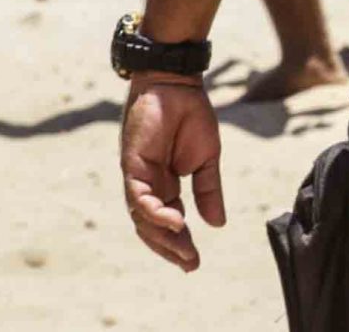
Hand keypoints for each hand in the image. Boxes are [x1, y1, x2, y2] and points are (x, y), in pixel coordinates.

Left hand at [120, 75, 223, 270]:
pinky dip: (154, 212)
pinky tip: (175, 221)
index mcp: (164, 184)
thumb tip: (217, 224)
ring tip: (185, 250)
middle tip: (190, 264)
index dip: (180, 242)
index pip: (169, 221)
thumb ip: (208, 190)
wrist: (177, 83)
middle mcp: (147, 184)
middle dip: (170, 247)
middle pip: (151, 226)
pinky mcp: (131, 165)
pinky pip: (139, 196)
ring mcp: (137, 176)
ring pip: (142, 217)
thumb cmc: (191, 115)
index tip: (194, 262)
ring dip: (163, 236)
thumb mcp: (208, 159)